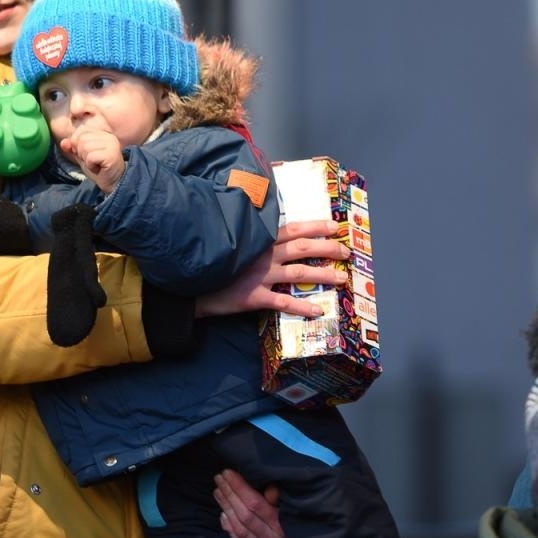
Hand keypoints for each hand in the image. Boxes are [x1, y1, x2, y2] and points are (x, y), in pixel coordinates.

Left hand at [62, 125, 124, 191]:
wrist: (113, 184)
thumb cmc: (99, 169)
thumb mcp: (82, 156)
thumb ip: (73, 148)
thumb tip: (63, 142)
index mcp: (102, 134)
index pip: (81, 131)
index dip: (77, 144)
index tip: (87, 155)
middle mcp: (108, 137)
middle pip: (81, 139)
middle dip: (81, 153)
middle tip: (92, 161)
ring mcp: (111, 145)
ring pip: (85, 147)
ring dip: (86, 160)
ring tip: (95, 165)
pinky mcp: (111, 155)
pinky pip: (91, 157)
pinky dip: (90, 165)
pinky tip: (98, 168)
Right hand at [196, 220, 349, 318]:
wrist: (190, 285)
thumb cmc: (215, 262)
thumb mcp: (237, 245)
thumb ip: (257, 241)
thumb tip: (276, 239)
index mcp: (260, 240)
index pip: (294, 229)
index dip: (317, 227)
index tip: (335, 226)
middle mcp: (264, 255)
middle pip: (303, 248)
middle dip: (328, 248)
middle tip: (346, 252)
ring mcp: (260, 276)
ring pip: (299, 274)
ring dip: (323, 275)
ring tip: (341, 279)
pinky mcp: (254, 297)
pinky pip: (283, 302)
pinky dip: (302, 306)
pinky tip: (318, 310)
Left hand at [214, 469, 285, 537]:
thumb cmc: (291, 526)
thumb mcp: (289, 511)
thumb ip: (278, 500)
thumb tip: (270, 487)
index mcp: (280, 526)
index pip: (255, 504)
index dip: (240, 487)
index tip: (228, 473)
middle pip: (244, 515)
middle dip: (230, 494)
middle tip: (219, 478)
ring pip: (238, 527)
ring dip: (226, 507)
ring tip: (218, 491)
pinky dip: (228, 526)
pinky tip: (222, 513)